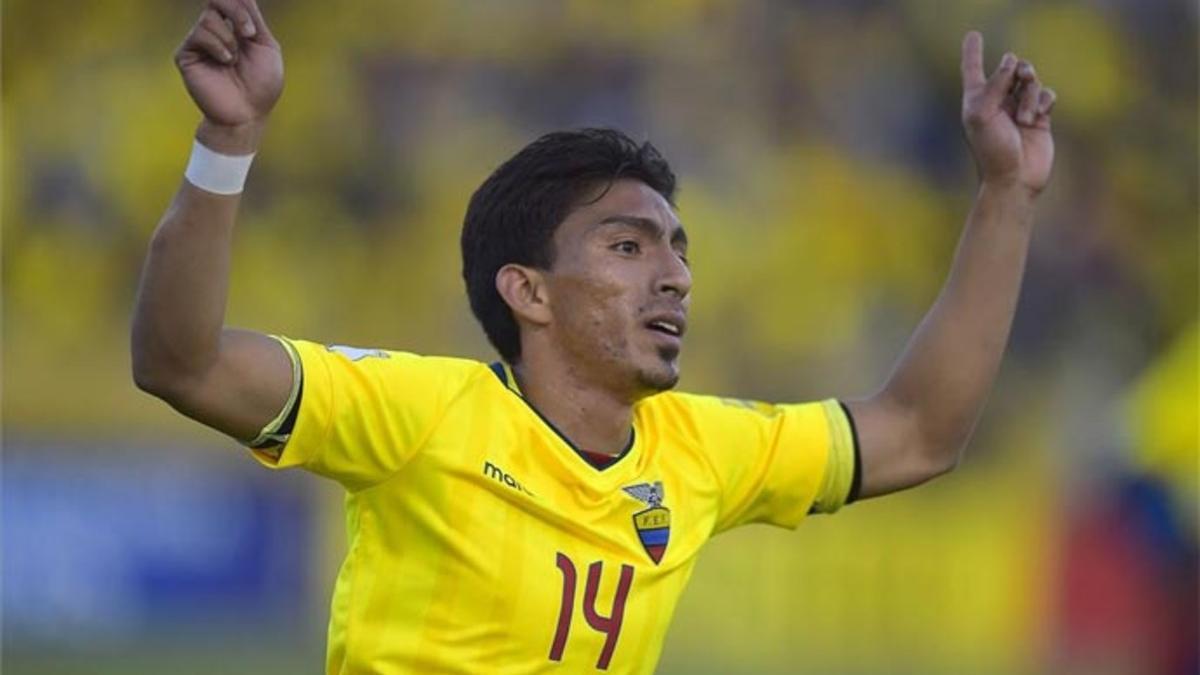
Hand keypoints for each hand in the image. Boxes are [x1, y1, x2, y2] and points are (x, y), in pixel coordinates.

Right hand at [175, 0, 282, 151]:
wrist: (248, 114)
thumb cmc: (261, 86)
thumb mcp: (266, 47)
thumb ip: (254, 19)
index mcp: (234, 28)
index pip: (231, 0)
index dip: (239, 4)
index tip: (252, 26)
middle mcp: (215, 32)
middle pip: (216, 0)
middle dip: (236, 13)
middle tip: (249, 34)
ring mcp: (199, 43)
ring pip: (208, 18)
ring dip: (229, 40)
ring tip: (234, 62)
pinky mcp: (186, 55)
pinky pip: (199, 35)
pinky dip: (218, 47)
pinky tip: (225, 63)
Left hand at [960, 31, 1055, 196]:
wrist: (1014, 179)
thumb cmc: (992, 150)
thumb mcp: (983, 114)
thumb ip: (995, 84)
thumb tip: (1011, 61)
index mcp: (976, 99)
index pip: (973, 69)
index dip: (973, 52)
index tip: (973, 34)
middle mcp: (997, 101)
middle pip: (1011, 67)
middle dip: (1018, 69)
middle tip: (1022, 77)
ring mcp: (1019, 108)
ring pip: (1031, 81)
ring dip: (1030, 95)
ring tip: (1025, 119)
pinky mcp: (1040, 117)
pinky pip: (1047, 94)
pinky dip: (1044, 101)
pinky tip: (1039, 117)